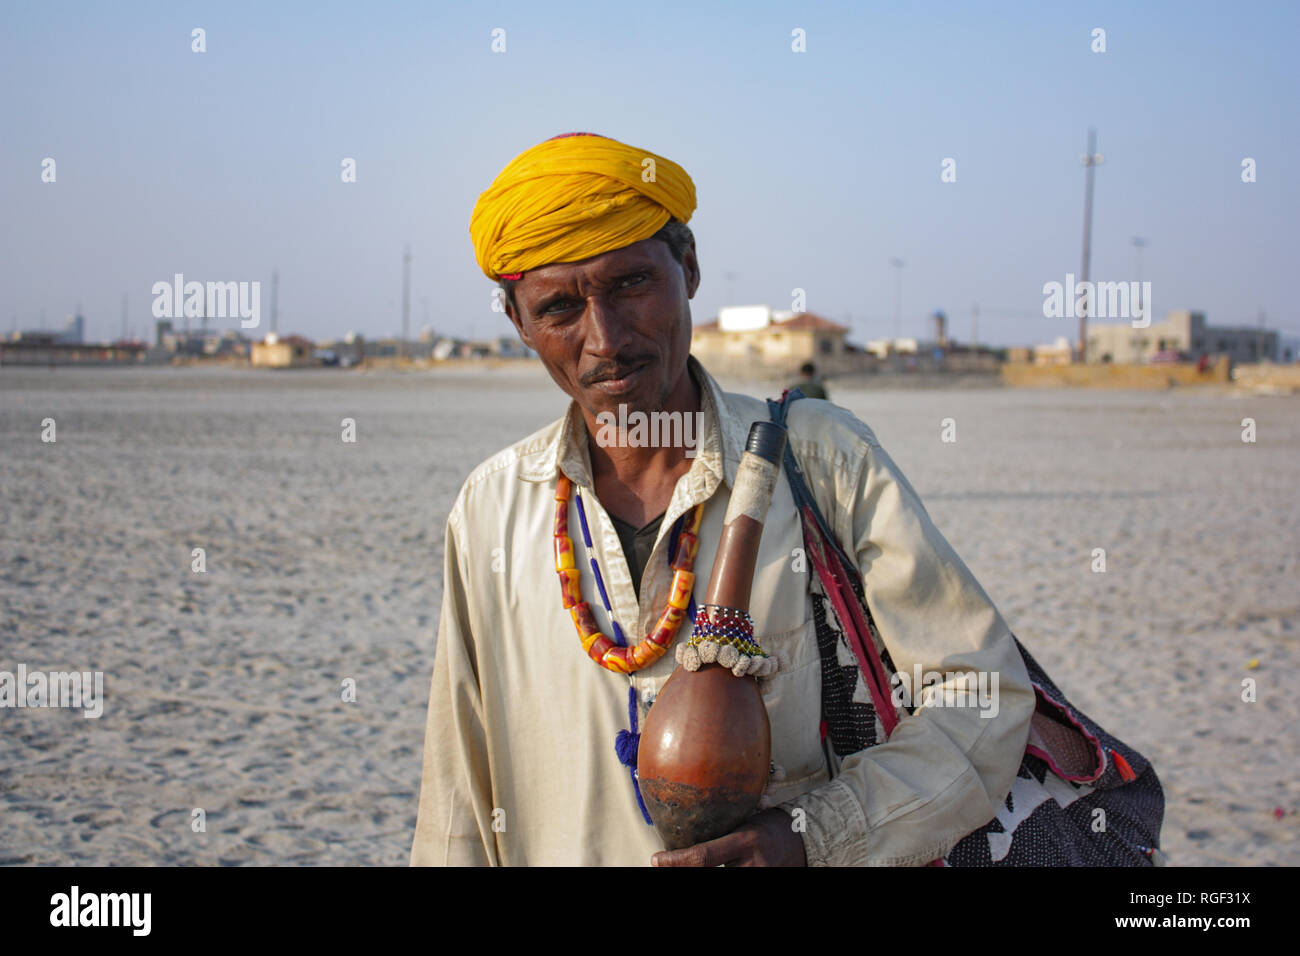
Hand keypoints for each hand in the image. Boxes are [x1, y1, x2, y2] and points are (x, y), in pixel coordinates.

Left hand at [650, 808, 806, 866]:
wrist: (798, 844)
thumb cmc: (766, 826)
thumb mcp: (745, 819)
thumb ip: (719, 825)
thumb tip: (683, 824)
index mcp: (746, 841)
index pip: (703, 856)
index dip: (675, 861)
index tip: (655, 859)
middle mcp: (751, 865)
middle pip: (706, 872)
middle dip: (684, 868)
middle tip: (665, 863)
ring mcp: (756, 877)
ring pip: (716, 878)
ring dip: (699, 869)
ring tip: (683, 862)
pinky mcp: (758, 884)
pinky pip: (726, 880)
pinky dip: (712, 872)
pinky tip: (704, 866)